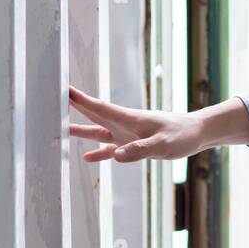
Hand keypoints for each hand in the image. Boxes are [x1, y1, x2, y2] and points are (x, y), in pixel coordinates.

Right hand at [67, 87, 248, 162]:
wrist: (197, 133)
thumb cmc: (182, 135)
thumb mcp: (162, 145)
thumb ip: (139, 150)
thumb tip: (116, 156)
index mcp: (129, 119)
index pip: (99, 108)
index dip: (80, 100)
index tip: (61, 89)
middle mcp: (124, 124)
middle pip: (93, 115)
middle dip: (73, 108)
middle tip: (52, 102)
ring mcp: (128, 134)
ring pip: (98, 131)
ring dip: (80, 131)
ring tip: (59, 131)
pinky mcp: (134, 145)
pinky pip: (111, 148)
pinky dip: (99, 152)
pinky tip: (86, 157)